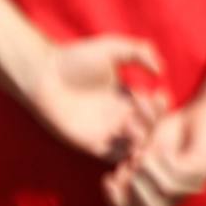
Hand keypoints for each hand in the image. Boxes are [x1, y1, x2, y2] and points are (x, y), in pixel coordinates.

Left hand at [26, 35, 167, 161]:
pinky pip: (115, 157)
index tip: (158, 93)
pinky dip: (126, 152)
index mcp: (124, 98)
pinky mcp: (90, 144)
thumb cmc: (75, 58)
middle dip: (152, 119)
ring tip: (130, 119)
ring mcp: (105, 133)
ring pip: (136, 147)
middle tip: (142, 104)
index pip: (152, 112)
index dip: (160, 107)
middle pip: (148, 130)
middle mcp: (117, 118)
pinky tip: (125, 131)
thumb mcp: (113, 48)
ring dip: (141, 135)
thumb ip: (140, 52)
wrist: (44, 73)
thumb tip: (161, 71)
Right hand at [102, 98, 205, 205]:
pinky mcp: (202, 168)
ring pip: (166, 191)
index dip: (118, 203)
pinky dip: (164, 159)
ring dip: (148, 171)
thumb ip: (132, 168)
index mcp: (164, 196)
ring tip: (141, 153)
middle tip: (129, 162)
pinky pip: (179, 172)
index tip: (107, 180)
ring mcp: (194, 184)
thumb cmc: (173, 132)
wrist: (205, 113)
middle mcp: (180, 197)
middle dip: (134, 187)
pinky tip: (160, 146)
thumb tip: (116, 183)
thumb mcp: (146, 150)